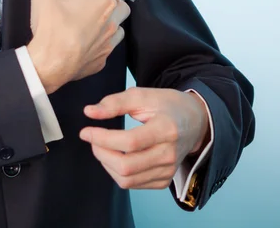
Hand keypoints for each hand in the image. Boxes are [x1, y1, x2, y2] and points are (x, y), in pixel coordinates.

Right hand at [27, 0, 129, 93]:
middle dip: (109, 0)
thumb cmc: (51, 27)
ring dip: (109, 22)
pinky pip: (105, 47)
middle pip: (121, 6)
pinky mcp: (102, 61)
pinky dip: (99, 42)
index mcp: (102, 2)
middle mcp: (111, 22)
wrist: (50, 62)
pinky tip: (85, 42)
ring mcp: (108, 43)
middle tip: (92, 1)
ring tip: (92, 22)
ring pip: (118, 28)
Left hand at [79, 88, 209, 189]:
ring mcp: (168, 170)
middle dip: (101, 153)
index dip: (102, 138)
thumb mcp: (142, 96)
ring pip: (126, 179)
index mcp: (166, 129)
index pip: (129, 142)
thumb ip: (114, 103)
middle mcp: (169, 154)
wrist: (194, 122)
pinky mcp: (164, 180)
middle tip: (92, 139)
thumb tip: (89, 112)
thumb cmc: (166, 106)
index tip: (85, 132)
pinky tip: (115, 156)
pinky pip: (132, 184)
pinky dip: (116, 172)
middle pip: (126, 166)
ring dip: (106, 163)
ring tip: (102, 146)